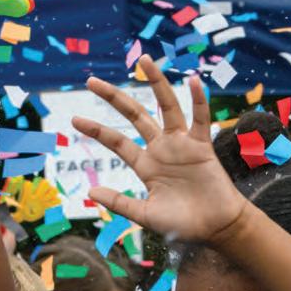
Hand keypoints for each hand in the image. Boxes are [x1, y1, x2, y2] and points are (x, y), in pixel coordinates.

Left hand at [75, 58, 245, 242]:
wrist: (215, 230)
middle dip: (114, 98)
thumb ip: (120, 202)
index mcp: (145, 165)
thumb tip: (90, 191)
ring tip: (144, 60)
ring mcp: (182, 145)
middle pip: (135, 115)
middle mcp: (161, 149)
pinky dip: (199, 100)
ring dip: (157, 82)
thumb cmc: (182, 225)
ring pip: (167, 107)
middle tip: (91, 80)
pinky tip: (192, 80)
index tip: (74, 119)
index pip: (117, 141)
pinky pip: (201, 119)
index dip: (96, 130)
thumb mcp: (145, 215)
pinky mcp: (203, 146)